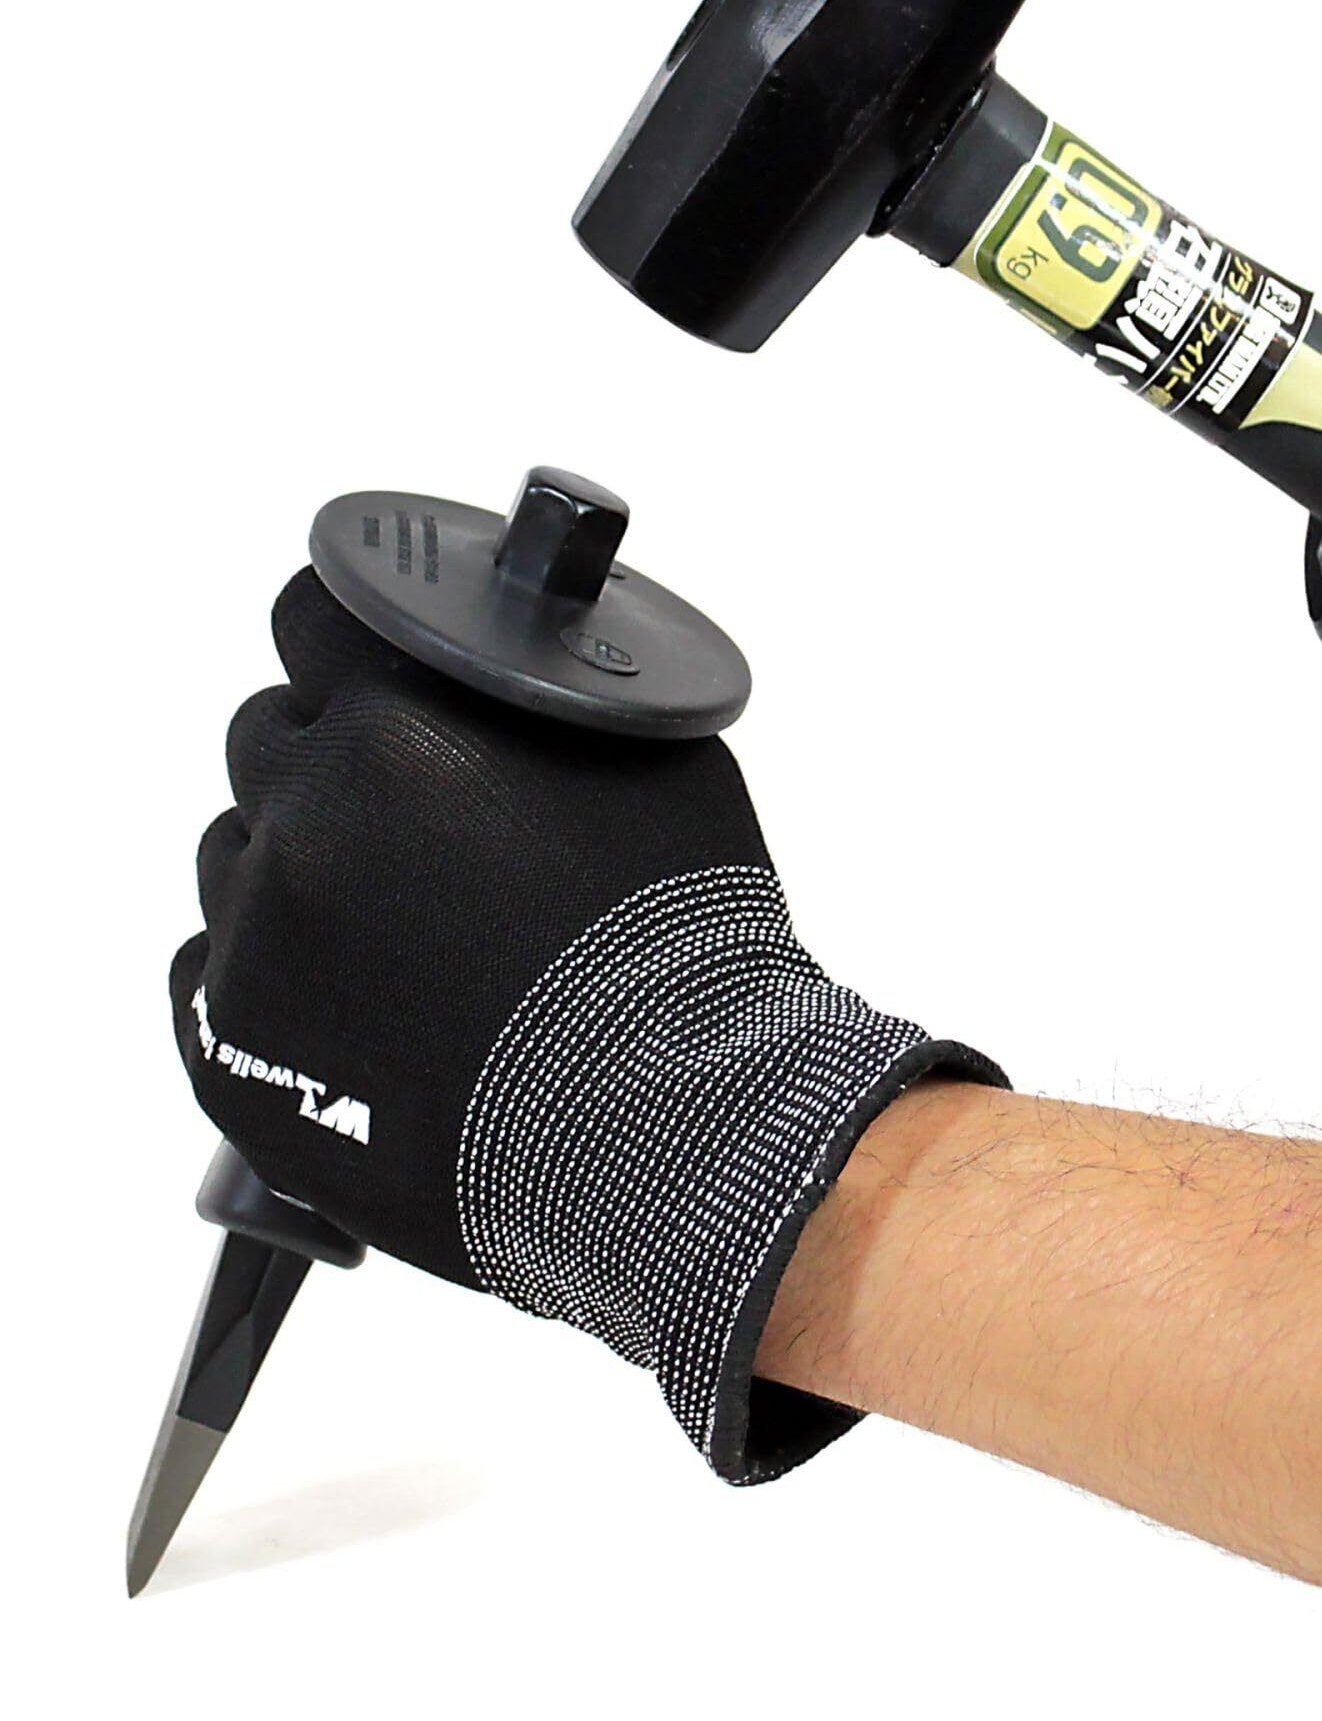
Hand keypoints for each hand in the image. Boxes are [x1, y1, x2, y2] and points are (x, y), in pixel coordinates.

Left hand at [170, 569, 1000, 1480]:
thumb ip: (536, 706)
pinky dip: (276, 977)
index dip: (350, 648)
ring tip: (410, 944)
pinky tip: (369, 1008)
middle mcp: (306, 824)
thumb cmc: (676, 955)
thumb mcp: (647, 767)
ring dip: (303, 876)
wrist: (664, 1135)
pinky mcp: (230, 1053)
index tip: (371, 672)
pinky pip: (211, 972)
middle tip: (425, 832)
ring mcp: (256, 943)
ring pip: (238, 862)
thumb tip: (490, 682)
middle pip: (271, 743)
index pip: (313, 620)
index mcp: (400, 730)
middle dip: (337, 770)